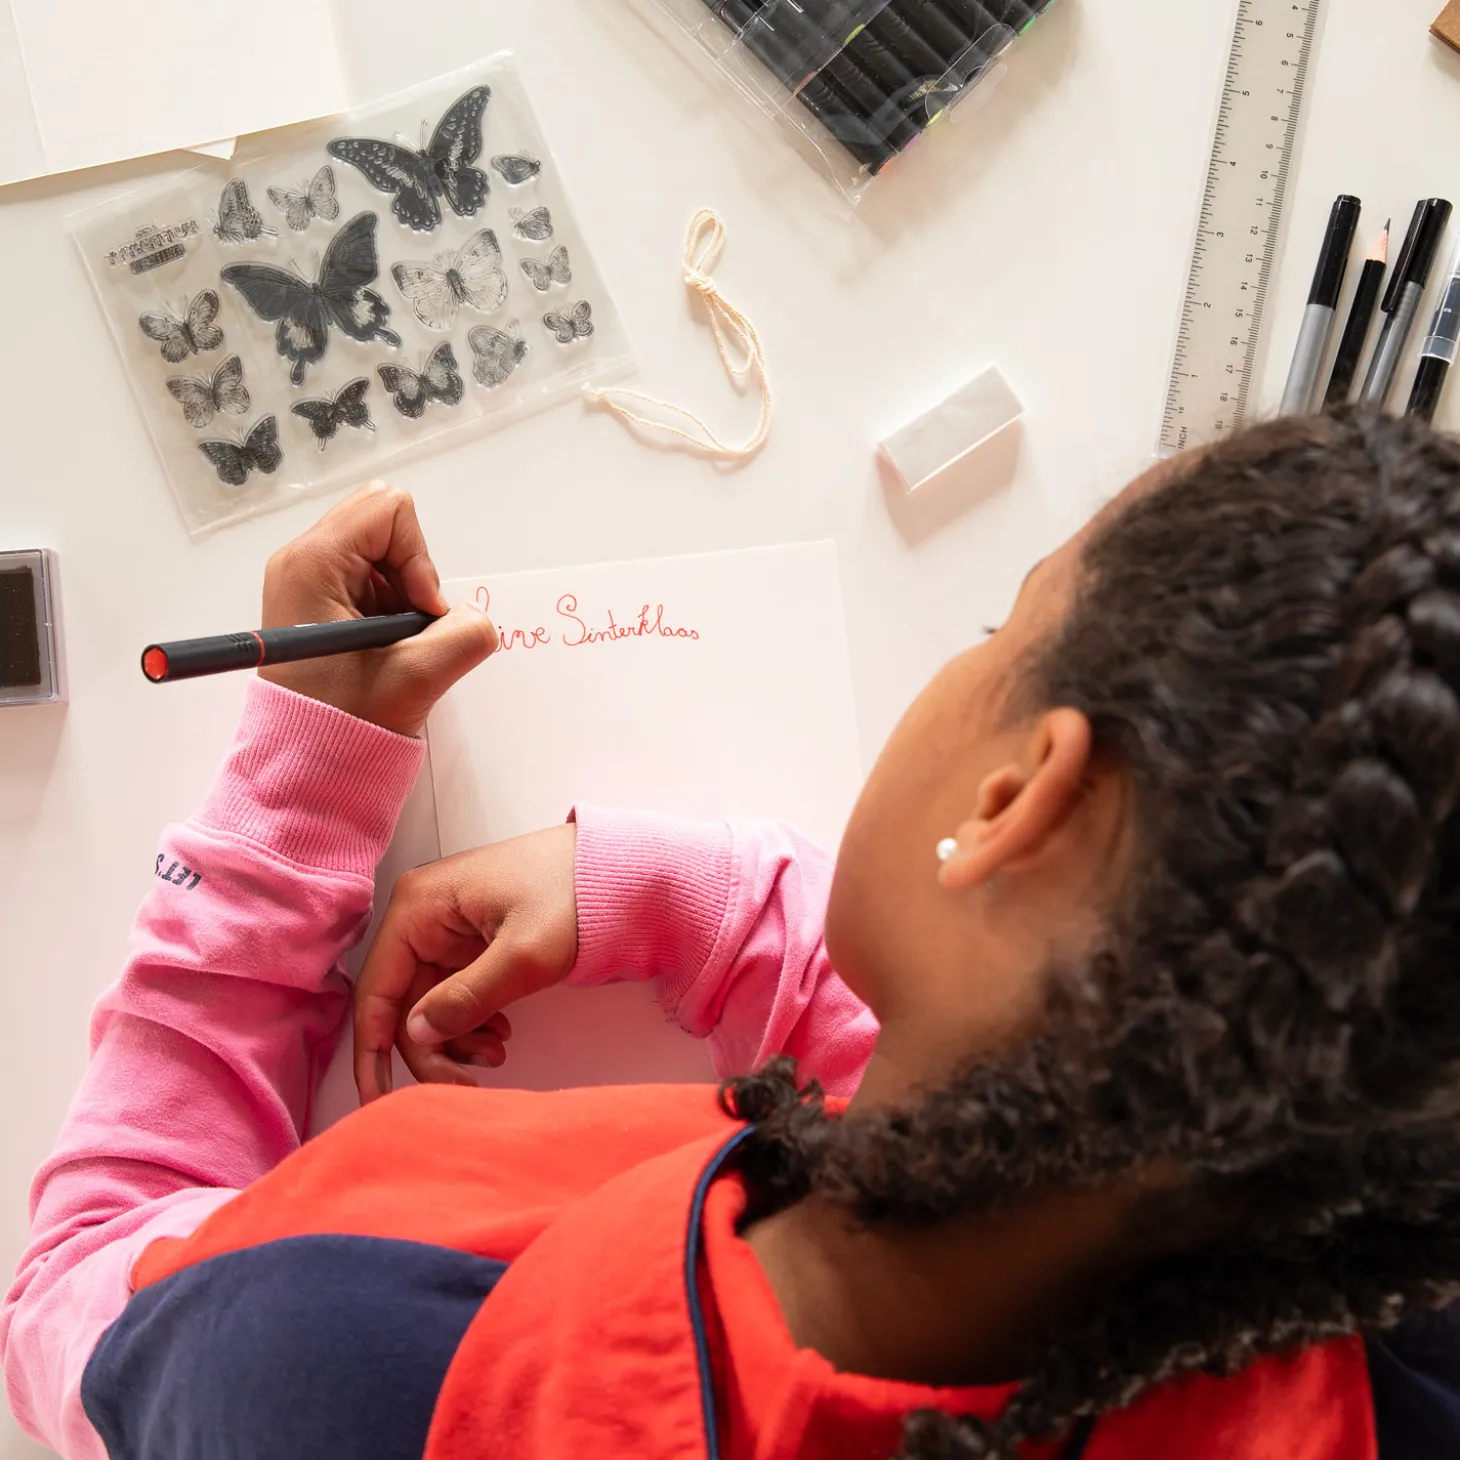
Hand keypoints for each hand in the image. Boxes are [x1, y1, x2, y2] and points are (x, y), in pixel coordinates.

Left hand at [260, 480, 497, 735]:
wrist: (304, 766)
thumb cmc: (343, 722)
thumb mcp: (415, 679)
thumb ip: (464, 636)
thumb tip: (474, 618)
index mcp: (311, 564)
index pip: (389, 510)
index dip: (419, 557)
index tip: (418, 613)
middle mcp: (303, 561)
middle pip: (385, 524)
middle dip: (414, 572)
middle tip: (408, 626)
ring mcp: (309, 581)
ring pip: (385, 554)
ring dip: (406, 597)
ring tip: (394, 646)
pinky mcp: (321, 603)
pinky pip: (376, 581)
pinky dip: (394, 610)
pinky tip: (384, 649)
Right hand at [353, 823, 578, 1100]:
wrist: (620, 872)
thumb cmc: (576, 894)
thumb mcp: (523, 955)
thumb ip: (467, 998)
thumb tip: (416, 1035)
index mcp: (419, 906)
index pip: (377, 991)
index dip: (373, 1052)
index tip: (379, 1101)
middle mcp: (423, 914)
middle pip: (403, 1004)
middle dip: (431, 1051)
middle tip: (466, 1085)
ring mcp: (447, 928)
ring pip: (429, 1004)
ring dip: (455, 1040)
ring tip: (497, 1054)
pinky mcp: (471, 940)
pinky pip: (455, 993)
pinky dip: (472, 1022)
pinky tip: (502, 1033)